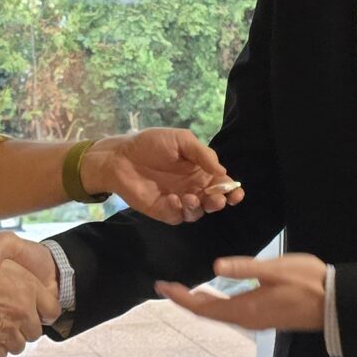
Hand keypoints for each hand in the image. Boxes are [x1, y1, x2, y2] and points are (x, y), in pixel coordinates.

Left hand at [85, 129, 243, 224]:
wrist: (120, 156)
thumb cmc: (151, 144)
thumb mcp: (180, 140)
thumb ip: (202, 153)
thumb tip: (222, 170)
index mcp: (200, 171)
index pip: (222, 184)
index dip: (232, 189)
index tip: (236, 192)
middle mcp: (193, 187)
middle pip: (213, 201)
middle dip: (219, 202)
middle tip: (217, 198)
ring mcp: (178, 200)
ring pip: (197, 212)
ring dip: (198, 207)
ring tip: (189, 196)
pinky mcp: (163, 210)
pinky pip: (177, 217)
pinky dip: (178, 210)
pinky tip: (172, 199)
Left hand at [155, 254, 326, 332]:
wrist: (335, 303)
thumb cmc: (308, 282)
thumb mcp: (276, 269)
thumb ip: (246, 268)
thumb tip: (215, 268)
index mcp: (246, 308)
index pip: (203, 306)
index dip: (180, 297)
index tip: (161, 286)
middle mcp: (247, 319)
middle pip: (207, 313)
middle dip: (185, 300)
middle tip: (167, 286)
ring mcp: (256, 320)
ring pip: (219, 314)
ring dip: (199, 303)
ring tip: (184, 289)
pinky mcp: (264, 317)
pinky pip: (230, 313)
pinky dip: (215, 304)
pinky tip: (213, 294)